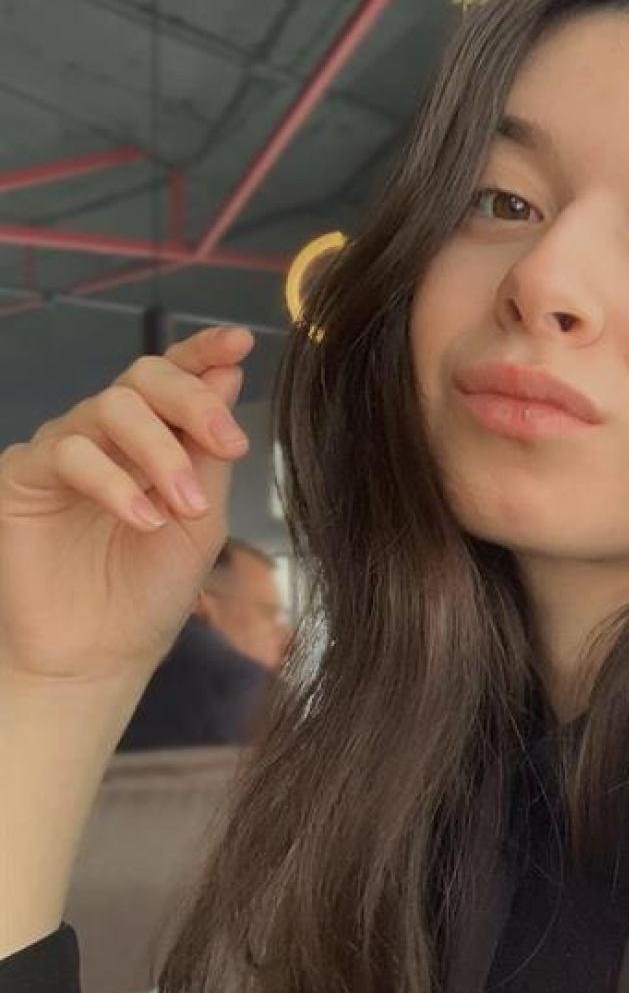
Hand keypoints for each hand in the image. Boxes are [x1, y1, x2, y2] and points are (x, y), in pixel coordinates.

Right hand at [0, 326, 255, 685]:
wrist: (106, 652)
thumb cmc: (156, 586)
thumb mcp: (203, 518)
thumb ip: (210, 451)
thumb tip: (228, 373)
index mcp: (159, 436)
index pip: (177, 376)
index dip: (205, 351)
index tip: (239, 341)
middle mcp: (110, 434)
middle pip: (144, 378)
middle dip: (193, 402)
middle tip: (227, 443)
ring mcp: (65, 450)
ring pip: (110, 409)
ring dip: (160, 453)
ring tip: (186, 506)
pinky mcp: (23, 477)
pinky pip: (68, 453)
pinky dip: (113, 483)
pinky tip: (144, 520)